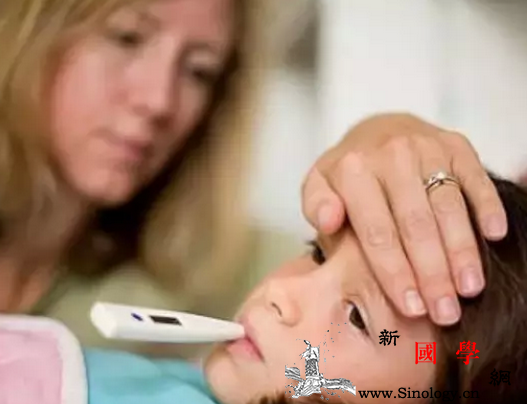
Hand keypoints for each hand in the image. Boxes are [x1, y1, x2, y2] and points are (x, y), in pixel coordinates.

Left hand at [302, 113, 506, 325]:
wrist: (377, 131)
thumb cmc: (347, 173)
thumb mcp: (318, 184)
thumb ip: (316, 205)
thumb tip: (329, 221)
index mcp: (354, 170)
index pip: (377, 231)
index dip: (395, 273)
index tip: (410, 308)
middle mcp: (392, 154)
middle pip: (415, 224)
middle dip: (432, 273)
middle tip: (445, 312)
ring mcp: (427, 147)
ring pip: (448, 205)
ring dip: (461, 250)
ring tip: (469, 288)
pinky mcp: (456, 144)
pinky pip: (476, 178)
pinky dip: (487, 207)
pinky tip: (495, 236)